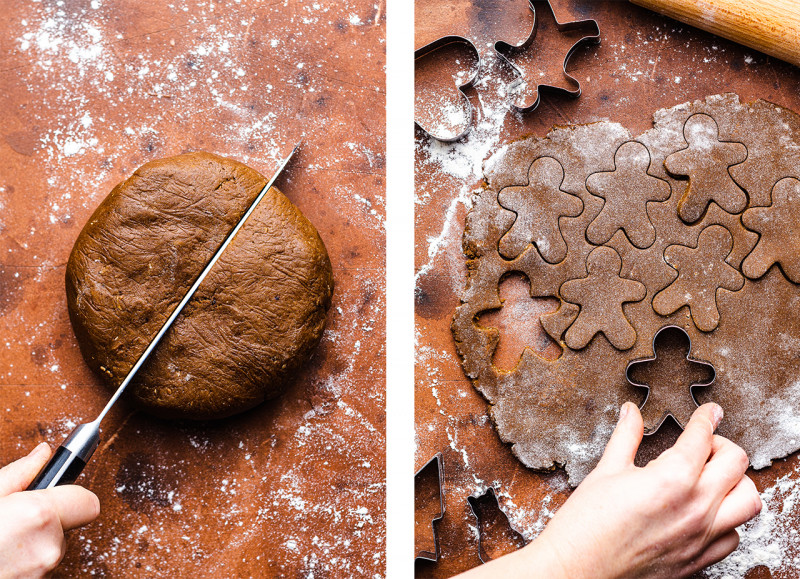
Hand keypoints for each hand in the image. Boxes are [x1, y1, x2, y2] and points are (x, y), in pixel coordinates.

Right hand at [0, 443, 99, 578]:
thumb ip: (18, 474)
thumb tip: (42, 454)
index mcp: (37, 517)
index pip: (87, 502)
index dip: (71, 495)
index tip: (56, 493)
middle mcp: (46, 549)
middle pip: (67, 527)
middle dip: (46, 520)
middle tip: (13, 518)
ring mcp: (40, 574)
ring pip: (51, 549)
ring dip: (32, 543)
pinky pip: (38, 568)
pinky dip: (22, 562)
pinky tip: (0, 558)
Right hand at [458, 402, 761, 578]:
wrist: (579, 569)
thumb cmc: (587, 523)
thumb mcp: (606, 471)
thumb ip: (626, 437)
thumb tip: (631, 412)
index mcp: (672, 478)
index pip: (702, 437)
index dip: (706, 417)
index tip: (708, 411)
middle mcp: (696, 506)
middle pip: (736, 462)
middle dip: (722, 444)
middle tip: (703, 444)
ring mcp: (702, 536)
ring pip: (748, 499)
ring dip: (735, 482)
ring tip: (711, 476)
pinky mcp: (699, 559)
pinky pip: (734, 534)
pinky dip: (727, 518)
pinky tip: (704, 510)